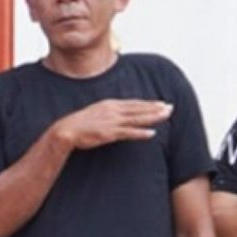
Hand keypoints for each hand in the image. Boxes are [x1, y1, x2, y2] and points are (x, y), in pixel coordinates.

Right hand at [50, 98, 170, 149]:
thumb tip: (117, 114)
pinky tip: (151, 133)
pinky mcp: (110, 133)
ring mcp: (112, 121)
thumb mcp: (95, 113)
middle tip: (170, 107)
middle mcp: (113, 110)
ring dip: (153, 117)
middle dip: (156, 108)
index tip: (160, 103)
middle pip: (139, 108)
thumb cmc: (78, 123)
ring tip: (166, 116)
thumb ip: (107, 112)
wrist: (66, 130)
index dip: (148, 103)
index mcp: (110, 104)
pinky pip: (129, 133)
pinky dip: (141, 133)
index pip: (133, 103)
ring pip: (137, 118)